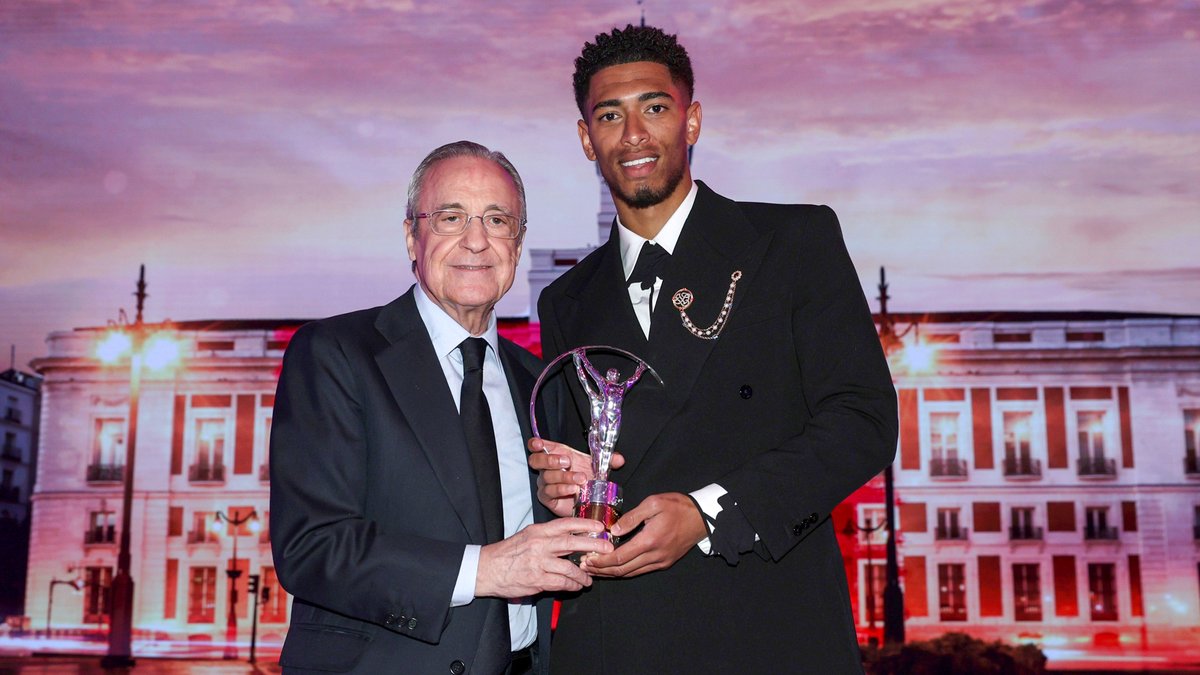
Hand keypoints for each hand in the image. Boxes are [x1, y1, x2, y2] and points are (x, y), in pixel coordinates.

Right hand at [475, 518, 612, 598]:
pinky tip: (577, 586)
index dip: (585, 525)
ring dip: (583, 574)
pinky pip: (561, 584)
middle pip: (572, 543)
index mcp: (538, 531)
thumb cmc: (507, 552)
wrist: (487, 569)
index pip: (565, 524)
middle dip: (593, 546)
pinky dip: (572, 585)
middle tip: (607, 548)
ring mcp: (538, 564)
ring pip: (569, 569)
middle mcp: (539, 545)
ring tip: (589, 578)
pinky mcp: (537, 580)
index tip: (599, 527)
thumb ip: (547, 536)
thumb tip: (570, 537)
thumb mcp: (527, 536)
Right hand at [527, 438, 624, 516]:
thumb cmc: (586, 479)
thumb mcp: (597, 467)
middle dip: (550, 459)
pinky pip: (549, 492)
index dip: (536, 444)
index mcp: (556, 455)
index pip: (538, 446)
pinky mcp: (547, 498)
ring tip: (580, 479)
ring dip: (564, 476)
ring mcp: (545, 483)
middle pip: (537, 460)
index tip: (540, 444)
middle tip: (567, 461)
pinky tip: (573, 489)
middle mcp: (547, 469)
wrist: (587, 501)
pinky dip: (562, 489)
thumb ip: (608, 460)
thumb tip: (620, 459)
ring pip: (547, 477)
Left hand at [581, 492, 706, 577]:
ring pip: (630, 573)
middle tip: (584, 566)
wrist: (702, 518)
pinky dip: (624, 570)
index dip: (601, 560)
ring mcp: (660, 562)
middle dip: (601, 570)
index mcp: (650, 540)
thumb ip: (632, 517)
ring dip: (611, 573)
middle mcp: (655, 556)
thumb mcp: (653, 503)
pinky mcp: (664, 562)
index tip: (587, 558)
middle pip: (622, 570)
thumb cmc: (677, 506)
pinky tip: (614, 567)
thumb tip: (613, 530)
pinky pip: (640, 570)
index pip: (620, 557)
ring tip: (595, 569)